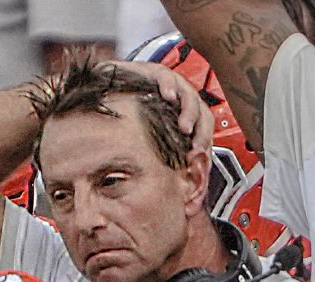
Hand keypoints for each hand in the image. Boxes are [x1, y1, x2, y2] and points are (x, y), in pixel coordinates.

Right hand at [99, 59, 213, 152]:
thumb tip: (173, 176)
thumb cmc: (130, 111)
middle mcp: (182, 98)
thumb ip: (161, 152)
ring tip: (184, 127)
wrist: (110, 84)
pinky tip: (167, 95)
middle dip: (202, 132)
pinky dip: (169, 85)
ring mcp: (171, 84)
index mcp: (185, 114)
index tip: (199, 163)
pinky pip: (166, 77)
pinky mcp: (155, 72)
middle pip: (203, 114)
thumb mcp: (148, 136)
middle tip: (196, 149)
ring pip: (189, 96)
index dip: (204, 146)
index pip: (203, 130)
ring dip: (189, 113)